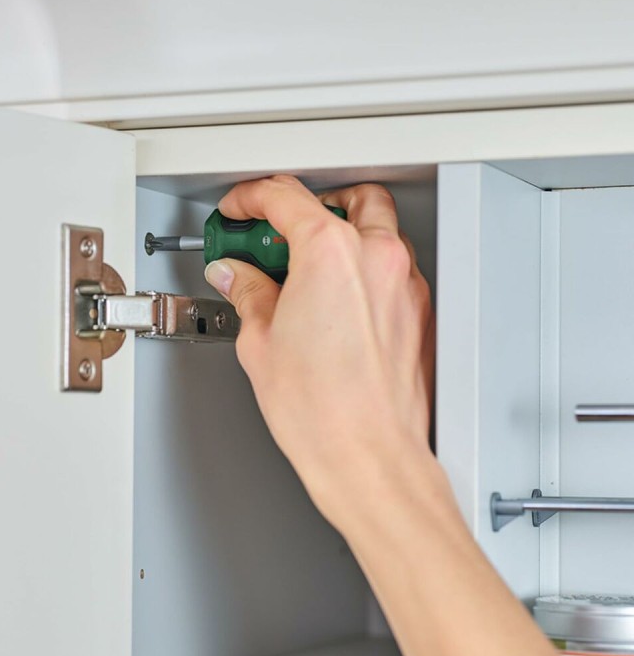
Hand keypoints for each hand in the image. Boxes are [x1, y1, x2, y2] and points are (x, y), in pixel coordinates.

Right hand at [204, 175, 435, 534]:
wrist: (368, 458)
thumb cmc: (322, 413)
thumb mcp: (260, 343)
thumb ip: (248, 293)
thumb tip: (236, 276)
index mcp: (331, 254)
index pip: (285, 197)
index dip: (251, 198)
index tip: (238, 210)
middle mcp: (377, 259)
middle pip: (345, 198)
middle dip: (305, 205)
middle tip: (271, 234)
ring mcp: (404, 285)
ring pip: (377, 227)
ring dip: (341, 232)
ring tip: (302, 264)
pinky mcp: (417, 313)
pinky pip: (391, 267)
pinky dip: (363, 266)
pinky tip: (333, 297)